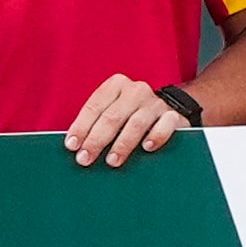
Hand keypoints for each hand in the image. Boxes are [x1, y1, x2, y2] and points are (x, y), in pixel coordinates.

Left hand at [64, 72, 195, 168]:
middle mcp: (135, 90)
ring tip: (112, 161)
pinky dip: (156, 136)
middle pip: (112, 117)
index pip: (94, 106)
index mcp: (116, 85)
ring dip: (122, 144)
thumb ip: (97, 123)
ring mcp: (155, 103)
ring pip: (136, 123)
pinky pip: (165, 125)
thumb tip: (75, 148)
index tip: (72, 145)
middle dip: (96, 140)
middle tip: (85, 159)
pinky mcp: (173, 115)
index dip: (81, 127)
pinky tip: (147, 148)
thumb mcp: (112, 111)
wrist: (169, 109)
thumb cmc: (130, 116)